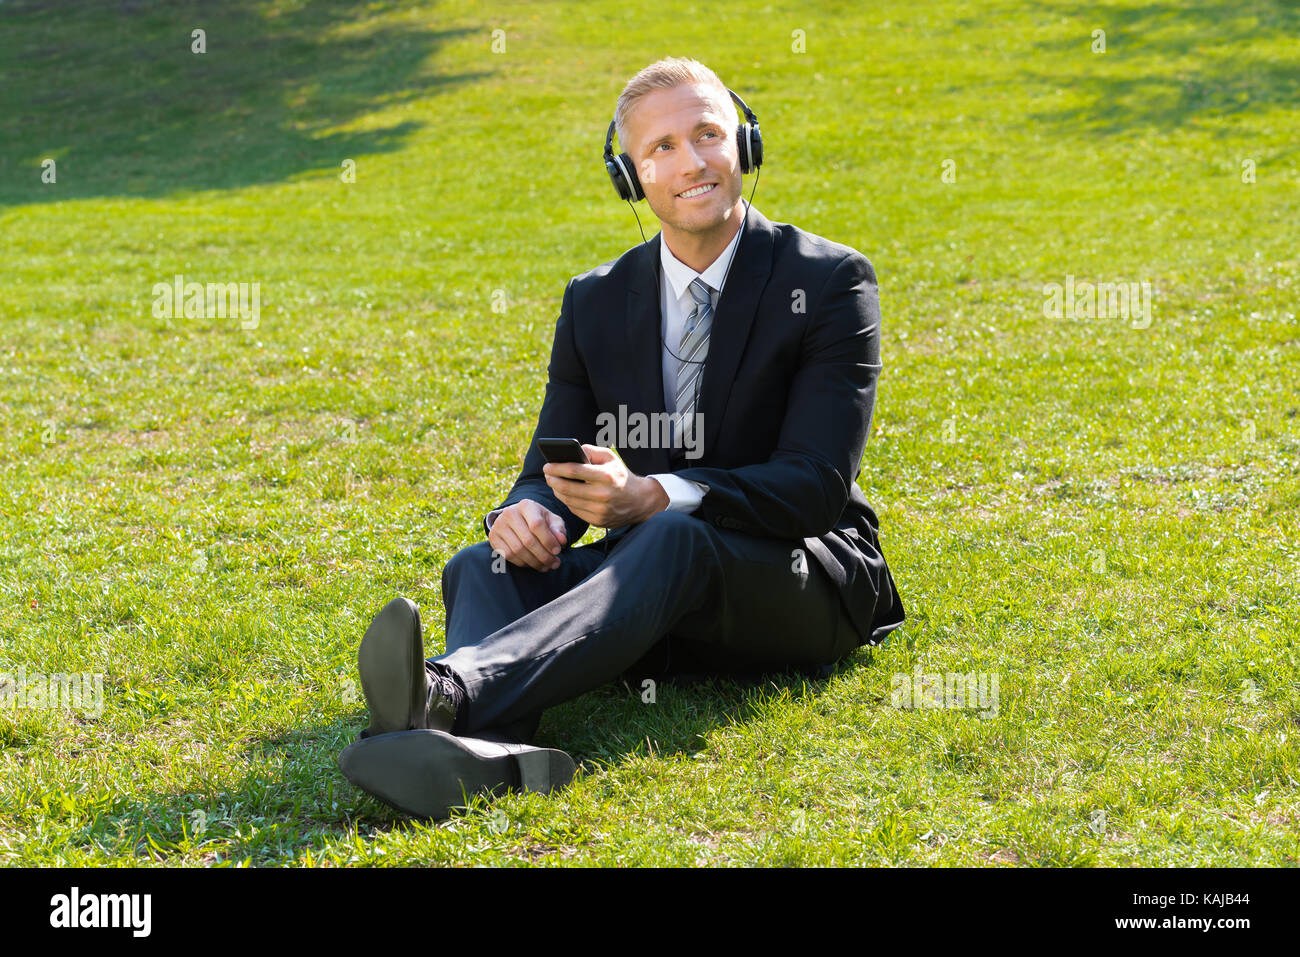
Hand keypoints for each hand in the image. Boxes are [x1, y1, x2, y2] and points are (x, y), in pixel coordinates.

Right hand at [488, 498, 567, 571]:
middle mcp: (509, 513)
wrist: (517, 519)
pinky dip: (523, 563)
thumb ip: (558, 529)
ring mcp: (499, 525)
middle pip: (528, 540)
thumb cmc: (538, 519)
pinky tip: (533, 564)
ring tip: (546, 566)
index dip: (548, 541)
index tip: (558, 551)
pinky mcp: (493, 537)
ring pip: (518, 550)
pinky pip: (508, 555)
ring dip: (534, 562)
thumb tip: (562, 541)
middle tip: (554, 564)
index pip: (537, 525)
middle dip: (544, 556)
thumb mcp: (551, 520)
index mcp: (526, 505)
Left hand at [543, 444, 668, 528]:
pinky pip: (575, 510)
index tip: (547, 465)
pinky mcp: (597, 521)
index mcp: (606, 476)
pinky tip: (565, 494)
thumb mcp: (611, 458)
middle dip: (552, 480)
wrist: (640, 502)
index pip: (574, 471)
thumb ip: (591, 451)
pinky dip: (568, 501)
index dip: (557, 468)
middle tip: (547, 474)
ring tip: (553, 483)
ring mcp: (600, 510)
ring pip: (568, 501)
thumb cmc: (621, 476)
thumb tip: (572, 452)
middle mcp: (603, 495)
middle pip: (567, 488)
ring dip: (557, 491)